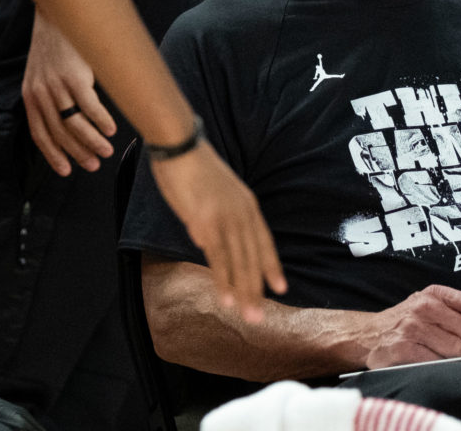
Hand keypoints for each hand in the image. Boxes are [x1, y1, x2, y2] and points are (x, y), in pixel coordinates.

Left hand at [22, 11, 116, 174]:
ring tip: (106, 151)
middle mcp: (40, 94)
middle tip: (93, 165)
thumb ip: (52, 97)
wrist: (57, 16)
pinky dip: (101, 121)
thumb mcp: (44, 74)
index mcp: (30, 96)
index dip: (52, 155)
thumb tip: (73, 121)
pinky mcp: (75, 77)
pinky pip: (89, 106)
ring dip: (92, 141)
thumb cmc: (56, 46)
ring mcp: (57, 86)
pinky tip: (111, 129)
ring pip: (74, 124)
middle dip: (77, 153)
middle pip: (59, 133)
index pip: (39, 134)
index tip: (65, 170)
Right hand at [149, 141, 286, 322]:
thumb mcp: (214, 194)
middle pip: (253, 257)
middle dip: (256, 288)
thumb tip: (207, 242)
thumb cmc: (192, 167)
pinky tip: (225, 297)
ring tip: (246, 315)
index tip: (280, 287)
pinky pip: (218, 256)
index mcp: (247, 205)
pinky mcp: (206, 221)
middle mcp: (242, 213)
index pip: (264, 241)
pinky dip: (222, 279)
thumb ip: (215, 218)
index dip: (271, 265)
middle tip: (259, 316)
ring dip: (242, 291)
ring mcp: (226, 217)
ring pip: (238, 262)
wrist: (180, 144)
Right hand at [363, 285, 460, 368]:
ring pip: (457, 351)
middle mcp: (425, 306)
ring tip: (442, 356)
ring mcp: (412, 327)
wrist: (368, 335)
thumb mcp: (432, 307)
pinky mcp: (402, 348)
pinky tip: (428, 361)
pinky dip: (438, 367)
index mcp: (436, 293)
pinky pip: (437, 363)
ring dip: (456, 360)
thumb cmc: (406, 322)